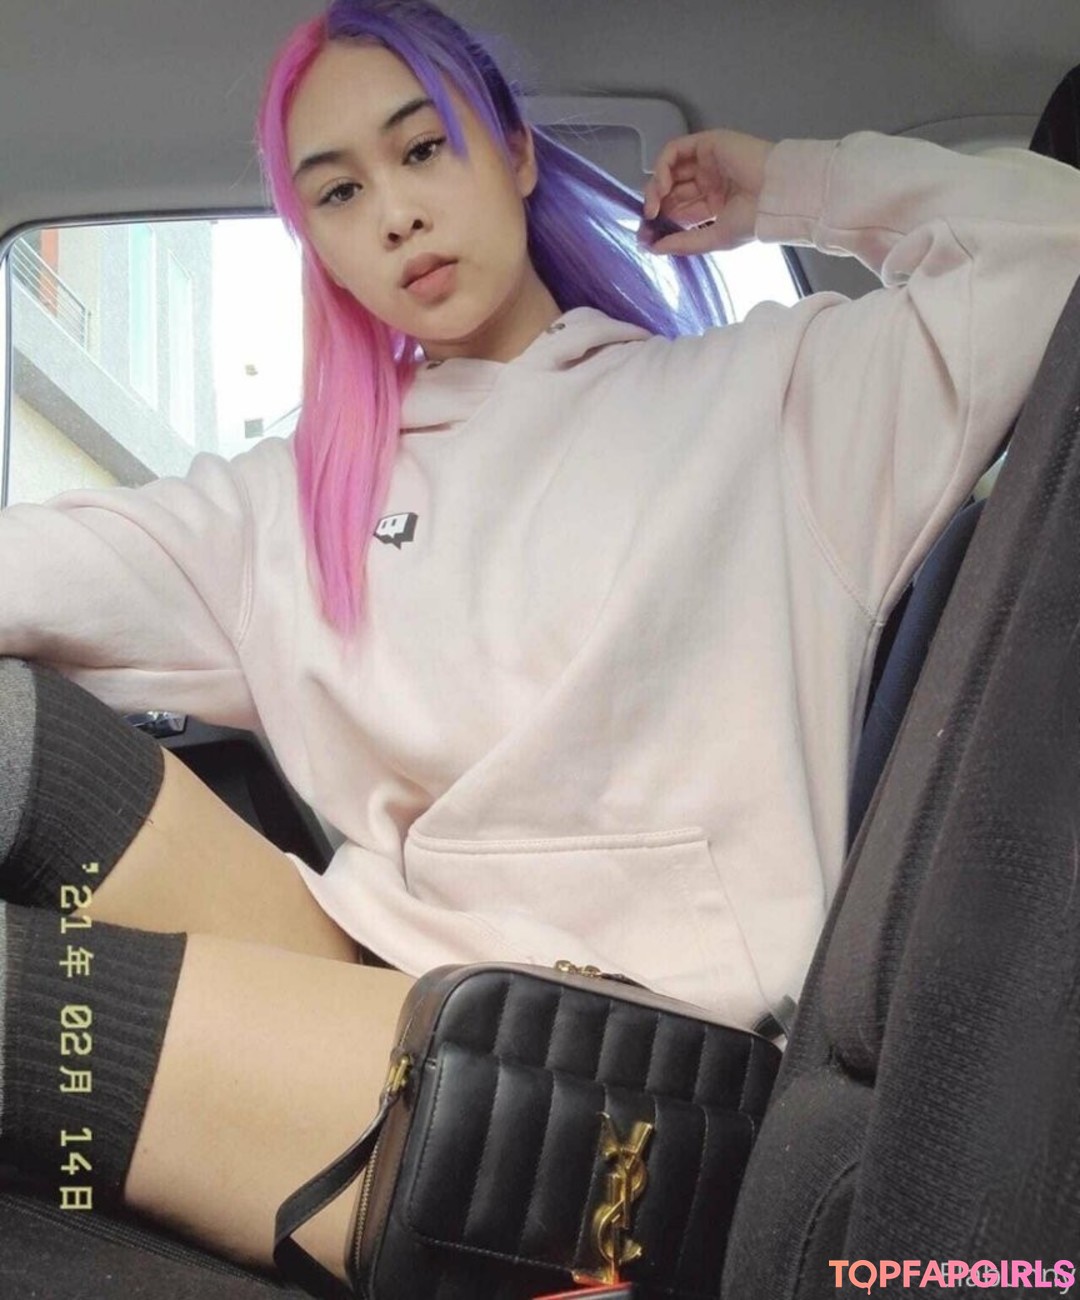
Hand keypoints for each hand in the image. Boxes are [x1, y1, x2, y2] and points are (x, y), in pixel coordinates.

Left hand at [639, 128, 774, 254]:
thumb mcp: (713, 238)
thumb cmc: (752, 219)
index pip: (680, 209)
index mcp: (714, 204)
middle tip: (648, 221)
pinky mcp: (706, 144)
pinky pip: (674, 151)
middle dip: (656, 205)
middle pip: (672, 190)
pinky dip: (662, 167)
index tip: (646, 236)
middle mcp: (709, 181)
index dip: (661, 221)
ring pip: (670, 170)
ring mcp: (707, 162)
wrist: (776, 195)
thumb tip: (652, 249)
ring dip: (655, 187)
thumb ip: (682, 243)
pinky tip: (661, 186)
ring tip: (653, 206)